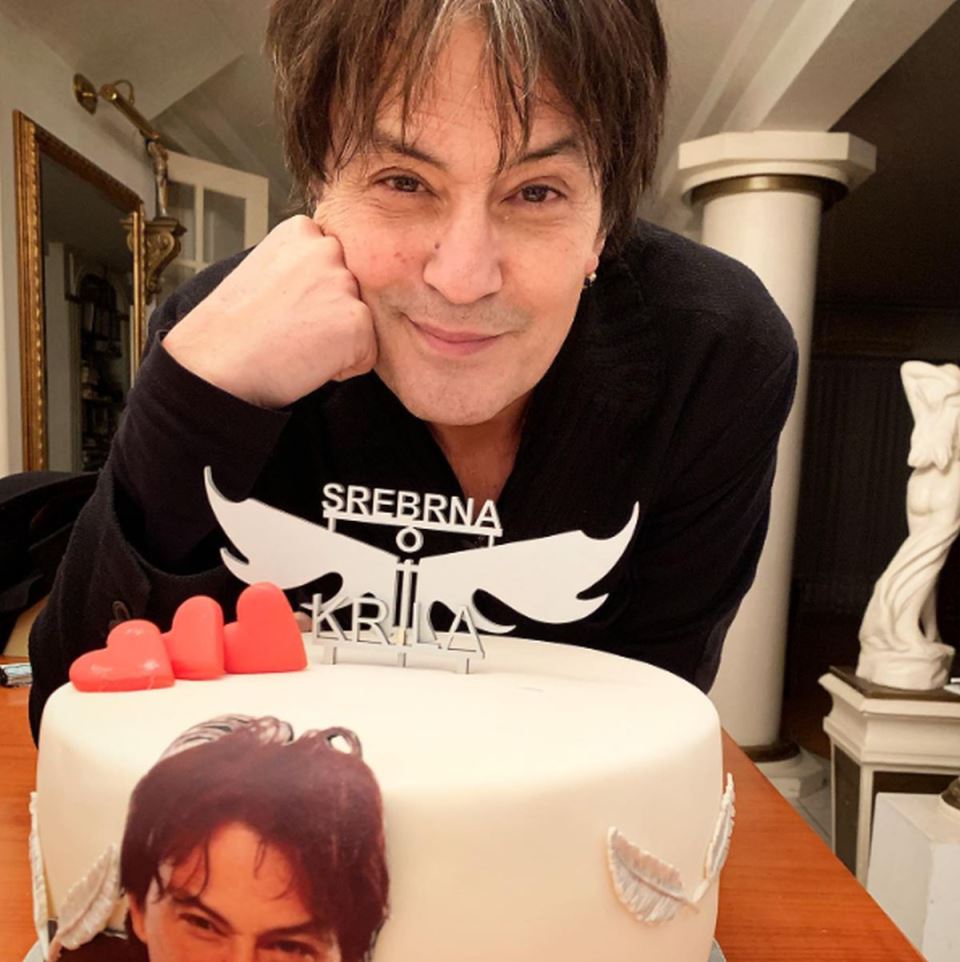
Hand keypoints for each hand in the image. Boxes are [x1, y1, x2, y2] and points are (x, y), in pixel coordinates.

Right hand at [162, 215, 376, 407]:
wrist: (215, 363)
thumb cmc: (232, 329)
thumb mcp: (265, 271)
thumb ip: (302, 266)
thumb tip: (332, 280)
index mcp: (302, 231)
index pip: (336, 266)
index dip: (313, 296)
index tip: (282, 307)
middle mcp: (327, 248)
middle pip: (354, 292)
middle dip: (330, 316)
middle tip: (288, 329)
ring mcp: (344, 283)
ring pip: (361, 323)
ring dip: (337, 341)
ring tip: (294, 343)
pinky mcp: (357, 320)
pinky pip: (368, 355)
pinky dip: (345, 368)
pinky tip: (306, 360)